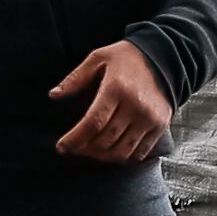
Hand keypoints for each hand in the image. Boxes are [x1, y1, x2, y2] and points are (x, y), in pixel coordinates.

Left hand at [51, 40, 174, 162]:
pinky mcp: (159, 126)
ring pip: (122, 151)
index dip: (74, 139)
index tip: (62, 146)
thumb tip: (53, 95)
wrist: (163, 58)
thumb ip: (75, 78)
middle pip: (105, 140)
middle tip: (75, 147)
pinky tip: (111, 150)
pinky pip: (140, 153)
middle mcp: (136, 106)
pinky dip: (123, 157)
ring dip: (102, 156)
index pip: (93, 123)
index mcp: (117, 89)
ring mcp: (149, 118)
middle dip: (85, 148)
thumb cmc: (127, 58)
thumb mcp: (98, 58)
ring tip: (91, 150)